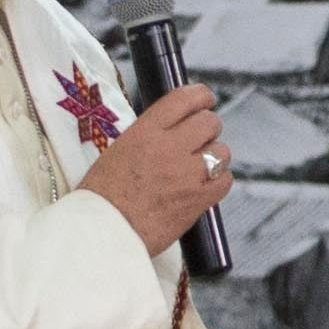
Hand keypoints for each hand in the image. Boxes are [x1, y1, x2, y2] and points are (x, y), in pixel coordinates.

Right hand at [77, 81, 233, 255]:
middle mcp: (170, 147)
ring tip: (195, 169)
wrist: (102, 232)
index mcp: (145, 132)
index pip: (185, 98)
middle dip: (207, 129)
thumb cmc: (102, 197)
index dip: (201, 96)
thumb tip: (175, 128)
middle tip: (198, 141)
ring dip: (213, 157)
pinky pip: (225, 180)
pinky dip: (218, 182)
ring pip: (222, 152)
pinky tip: (203, 187)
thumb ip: (149, 137)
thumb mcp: (118, 152)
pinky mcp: (199, 199)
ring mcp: (187, 173)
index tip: (205, 99)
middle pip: (210, 122)